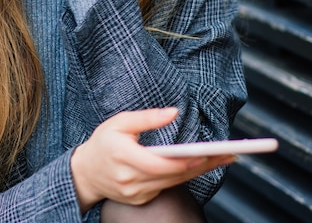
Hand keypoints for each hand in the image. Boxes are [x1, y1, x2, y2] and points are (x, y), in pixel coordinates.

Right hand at [70, 108, 234, 211]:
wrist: (85, 172)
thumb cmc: (103, 142)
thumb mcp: (120, 121)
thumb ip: (147, 117)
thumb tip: (174, 112)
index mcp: (123, 157)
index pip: (159, 164)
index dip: (183, 161)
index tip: (205, 154)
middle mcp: (130, 180)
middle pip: (172, 175)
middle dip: (201, 165)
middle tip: (227, 154)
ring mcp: (135, 193)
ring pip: (173, 183)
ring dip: (197, 171)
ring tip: (220, 159)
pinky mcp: (140, 199)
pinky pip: (165, 188)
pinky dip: (182, 177)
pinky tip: (198, 167)